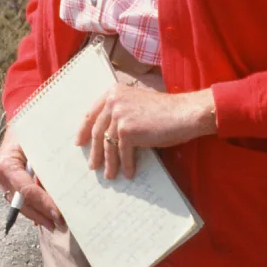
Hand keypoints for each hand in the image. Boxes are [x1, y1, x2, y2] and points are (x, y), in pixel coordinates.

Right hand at [0, 130, 64, 231]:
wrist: (17, 121)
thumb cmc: (30, 130)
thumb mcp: (39, 145)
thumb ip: (45, 167)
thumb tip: (58, 191)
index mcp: (6, 164)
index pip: (27, 190)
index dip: (43, 204)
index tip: (59, 214)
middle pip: (22, 202)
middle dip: (41, 215)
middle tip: (59, 225)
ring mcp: (0, 179)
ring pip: (19, 204)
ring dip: (37, 215)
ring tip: (53, 224)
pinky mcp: (4, 181)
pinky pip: (18, 199)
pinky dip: (32, 208)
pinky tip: (44, 217)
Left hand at [76, 84, 216, 178]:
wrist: (186, 113)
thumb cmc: (166, 111)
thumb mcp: (137, 103)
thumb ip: (121, 111)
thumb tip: (107, 135)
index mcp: (113, 92)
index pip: (92, 113)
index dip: (84, 130)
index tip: (80, 142)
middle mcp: (113, 100)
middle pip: (98, 131)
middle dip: (95, 151)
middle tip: (92, 165)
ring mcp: (119, 115)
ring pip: (108, 145)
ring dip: (109, 163)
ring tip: (109, 175)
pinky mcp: (127, 130)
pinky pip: (123, 153)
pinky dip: (126, 165)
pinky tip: (128, 174)